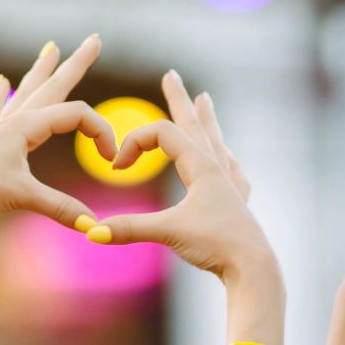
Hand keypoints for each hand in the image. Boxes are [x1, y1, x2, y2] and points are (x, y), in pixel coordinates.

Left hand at [0, 35, 113, 225]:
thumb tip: (93, 226)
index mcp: (27, 126)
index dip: (101, 133)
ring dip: (41, 71)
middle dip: (76, 64)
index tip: (110, 159)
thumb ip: (60, 208)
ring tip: (51, 48)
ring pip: (26, 92)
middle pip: (53, 86)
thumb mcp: (23, 197)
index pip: (76, 116)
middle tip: (94, 40)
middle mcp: (14, 120)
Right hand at [84, 71, 275, 287]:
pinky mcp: (238, 204)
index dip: (134, 144)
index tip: (117, 168)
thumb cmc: (215, 245)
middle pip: (194, 125)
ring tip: (205, 100)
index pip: (163, 134)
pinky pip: (231, 171)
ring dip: (206, 120)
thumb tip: (91, 233)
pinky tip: (229, 158)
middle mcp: (218, 169)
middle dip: (179, 99)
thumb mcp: (168, 232)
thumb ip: (130, 228)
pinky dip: (225, 158)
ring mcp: (230, 185)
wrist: (253, 269)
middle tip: (172, 75)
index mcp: (201, 166)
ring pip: (215, 142)